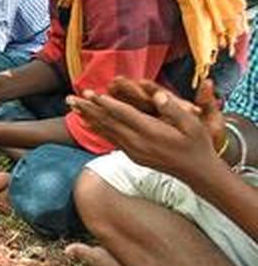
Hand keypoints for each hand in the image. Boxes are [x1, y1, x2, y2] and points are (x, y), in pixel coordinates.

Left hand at [67, 82, 219, 180]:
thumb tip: (157, 95)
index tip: (90, 93)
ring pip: (105, 131)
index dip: (106, 103)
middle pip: (108, 122)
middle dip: (87, 108)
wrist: (197, 173)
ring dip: (87, 117)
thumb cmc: (197, 144)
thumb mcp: (193, 125)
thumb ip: (173, 109)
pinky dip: (96, 128)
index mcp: (151, 132)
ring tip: (71, 106)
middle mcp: (137, 143)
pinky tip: (86, 121)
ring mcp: (133, 151)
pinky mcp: (132, 155)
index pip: (123, 115)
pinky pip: (110, 139)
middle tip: (69, 98)